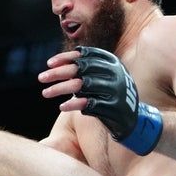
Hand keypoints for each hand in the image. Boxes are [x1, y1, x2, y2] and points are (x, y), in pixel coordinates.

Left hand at [39, 45, 161, 154]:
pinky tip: (61, 106)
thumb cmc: (112, 97)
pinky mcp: (113, 107)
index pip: (86, 55)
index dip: (66, 58)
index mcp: (113, 63)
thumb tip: (57, 65)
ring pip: (82, 85)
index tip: (49, 63)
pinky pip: (89, 104)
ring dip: (60, 89)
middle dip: (59, 73)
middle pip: (81, 69)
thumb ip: (87, 70)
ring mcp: (115, 90)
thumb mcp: (104, 79)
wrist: (134, 121)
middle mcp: (115, 74)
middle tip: (41, 77)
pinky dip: (73, 104)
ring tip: (45, 93)